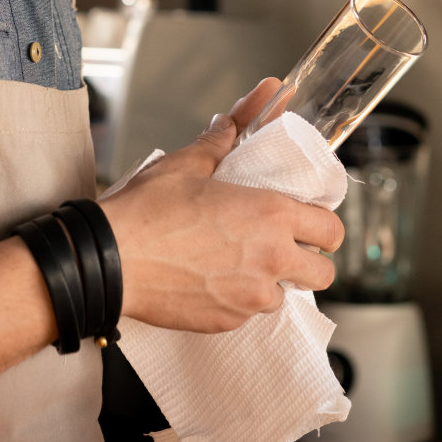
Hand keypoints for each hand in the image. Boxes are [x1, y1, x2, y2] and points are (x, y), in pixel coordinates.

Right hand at [100, 77, 343, 333]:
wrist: (110, 259)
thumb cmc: (146, 212)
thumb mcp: (185, 166)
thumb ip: (218, 143)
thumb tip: (231, 121)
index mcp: (270, 213)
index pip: (331, 228)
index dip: (323, 226)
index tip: (310, 223)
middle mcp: (270, 257)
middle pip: (324, 272)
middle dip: (310, 260)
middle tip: (284, 248)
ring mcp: (250, 296)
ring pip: (285, 295)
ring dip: (271, 281)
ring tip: (239, 264)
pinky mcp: (228, 321)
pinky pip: (249, 313)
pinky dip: (239, 299)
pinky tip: (212, 280)